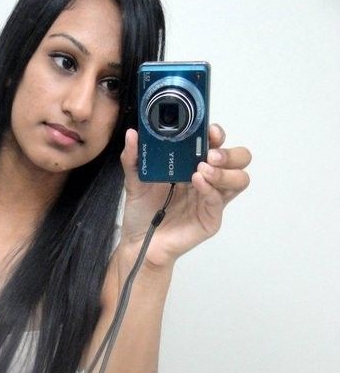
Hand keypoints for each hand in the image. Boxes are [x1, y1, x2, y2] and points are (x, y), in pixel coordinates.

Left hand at [119, 124, 251, 268]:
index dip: (217, 134)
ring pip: (239, 179)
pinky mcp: (210, 218)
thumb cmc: (143, 211)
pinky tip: (197, 181)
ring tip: (203, 169)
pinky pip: (220, 201)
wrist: (139, 241)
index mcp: (193, 164)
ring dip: (225, 171)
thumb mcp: (134, 180)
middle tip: (210, 154)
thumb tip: (132, 134)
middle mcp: (208, 179)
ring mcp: (211, 198)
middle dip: (229, 153)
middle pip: (239, 159)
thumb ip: (133, 157)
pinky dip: (211, 188)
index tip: (208, 130)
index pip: (217, 144)